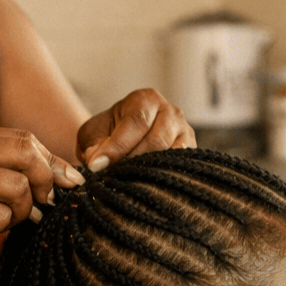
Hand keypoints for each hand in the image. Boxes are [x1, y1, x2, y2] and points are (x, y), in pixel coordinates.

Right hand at [0, 127, 84, 273]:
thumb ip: (9, 168)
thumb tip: (65, 175)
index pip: (23, 138)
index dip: (52, 161)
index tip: (70, 181)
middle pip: (25, 153)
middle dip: (44, 181)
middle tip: (43, 204)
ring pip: (17, 187)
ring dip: (20, 211)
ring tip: (2, 219)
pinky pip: (0, 215)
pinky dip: (0, 227)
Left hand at [76, 88, 195, 172]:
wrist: (125, 137)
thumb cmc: (110, 133)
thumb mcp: (94, 134)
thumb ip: (94, 147)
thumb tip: (97, 165)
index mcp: (145, 99)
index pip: (136, 122)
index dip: (117, 146)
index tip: (97, 166)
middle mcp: (170, 112)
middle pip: (156, 140)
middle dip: (131, 161)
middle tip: (112, 177)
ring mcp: (185, 132)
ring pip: (170, 156)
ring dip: (146, 171)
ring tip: (127, 182)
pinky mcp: (191, 153)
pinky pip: (180, 167)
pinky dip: (161, 177)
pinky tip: (144, 185)